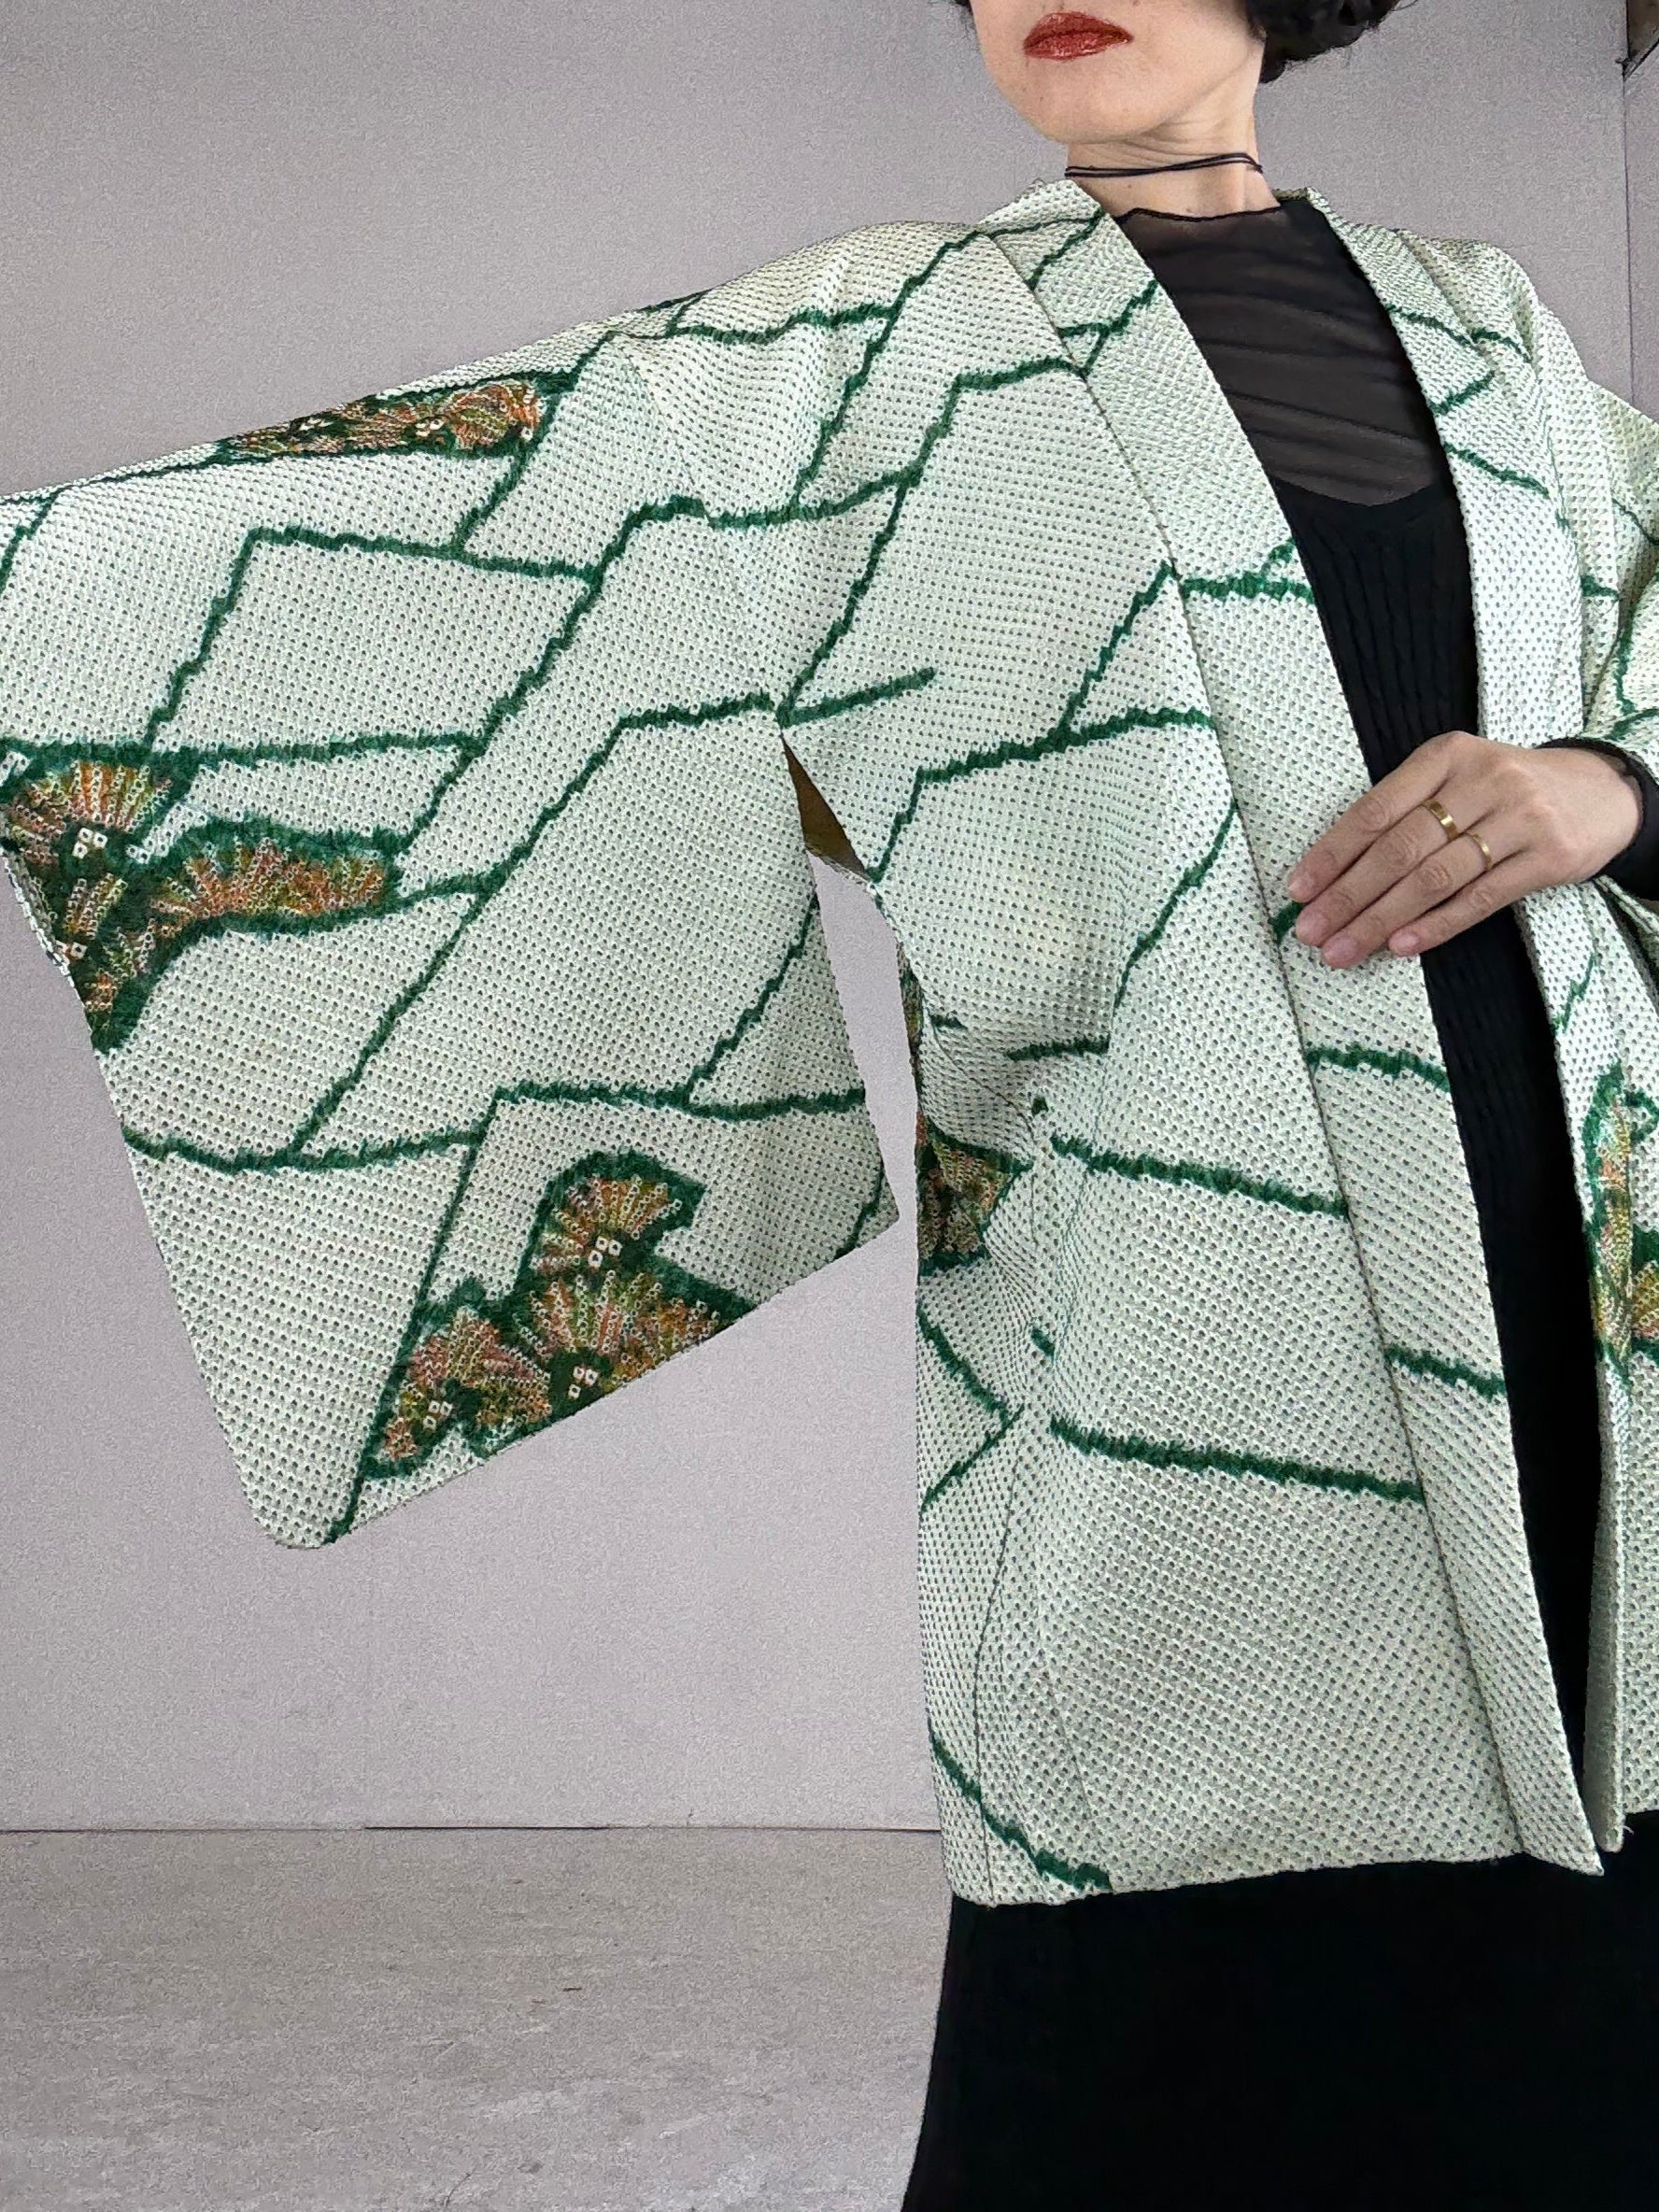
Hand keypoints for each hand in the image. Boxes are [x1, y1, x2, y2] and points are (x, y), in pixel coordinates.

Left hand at [1284, 730, 1643, 966]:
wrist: (1600, 791)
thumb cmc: (1503, 791)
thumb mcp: (1455, 778)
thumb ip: (1404, 812)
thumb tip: (1332, 875)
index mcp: (1445, 755)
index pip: (1375, 810)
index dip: (1332, 854)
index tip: (1297, 892)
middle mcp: (1482, 780)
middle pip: (1400, 849)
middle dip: (1348, 896)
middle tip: (1311, 933)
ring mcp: (1519, 818)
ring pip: (1435, 878)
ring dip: (1381, 920)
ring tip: (1343, 950)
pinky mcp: (1548, 856)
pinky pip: (1480, 899)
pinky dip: (1436, 926)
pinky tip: (1399, 947)